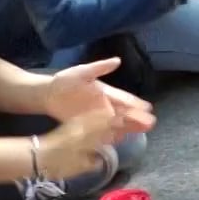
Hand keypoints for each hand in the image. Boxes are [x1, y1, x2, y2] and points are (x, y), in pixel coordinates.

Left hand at [39, 57, 155, 177]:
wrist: (48, 94)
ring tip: (140, 132)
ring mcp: (96, 116)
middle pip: (123, 113)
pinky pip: (102, 131)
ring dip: (127, 127)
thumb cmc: (64, 81)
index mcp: (105, 92)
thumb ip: (99, 68)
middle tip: (150, 123)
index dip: (135, 103)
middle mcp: (104, 105)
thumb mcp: (81, 72)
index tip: (148, 108)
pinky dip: (112, 135)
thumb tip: (117, 60)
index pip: (123, 98)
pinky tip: (120, 139)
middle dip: (137, 118)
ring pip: (116, 123)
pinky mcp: (87, 125)